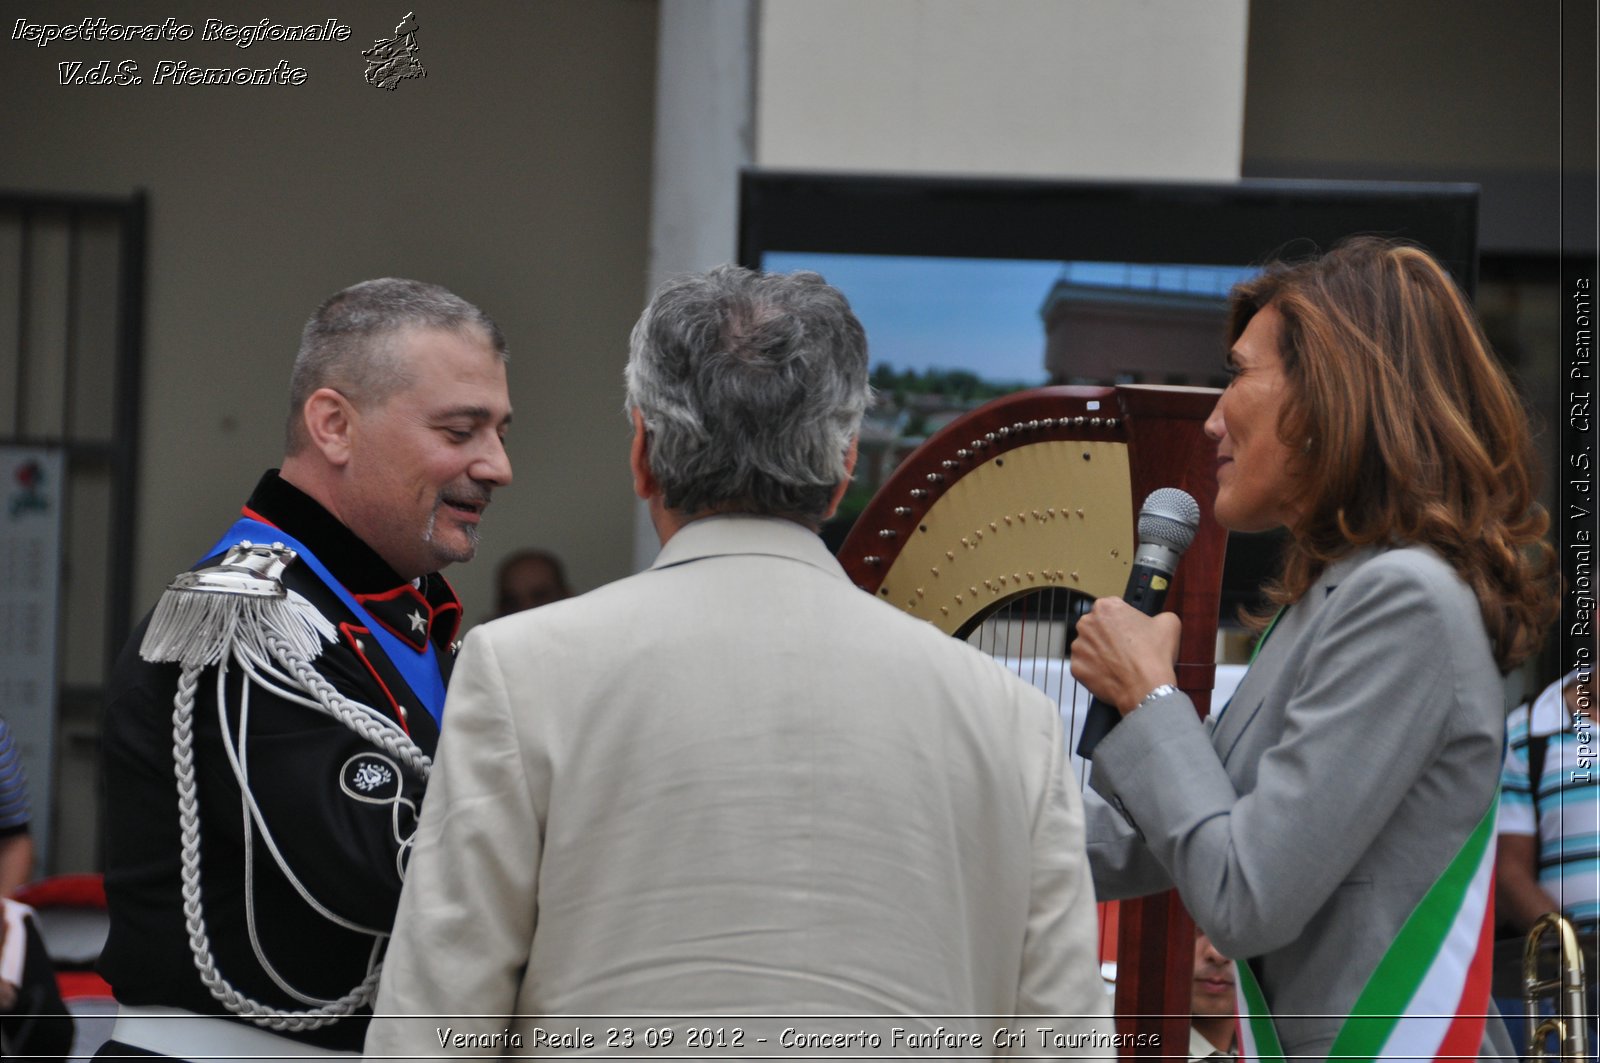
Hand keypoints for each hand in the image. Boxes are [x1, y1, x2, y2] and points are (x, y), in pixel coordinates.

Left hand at [1070, 597, 1181, 713]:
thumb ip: (1159, 615)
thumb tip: (1156, 620)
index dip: (1122, 623)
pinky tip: (1110, 675)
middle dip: (1107, 637)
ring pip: (1088, 647)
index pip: (1112, 611)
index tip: (1130, 633)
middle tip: (1124, 650)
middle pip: (1096, 628)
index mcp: (1106, 607)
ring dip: (1099, 654)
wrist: (1146, 688)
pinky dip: (1094, 671)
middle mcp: (1087, 623)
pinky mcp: (1075, 667)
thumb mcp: (1169, 623)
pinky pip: (1084, 667)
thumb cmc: (1155, 655)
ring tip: (1118, 665)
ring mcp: (1078, 646)